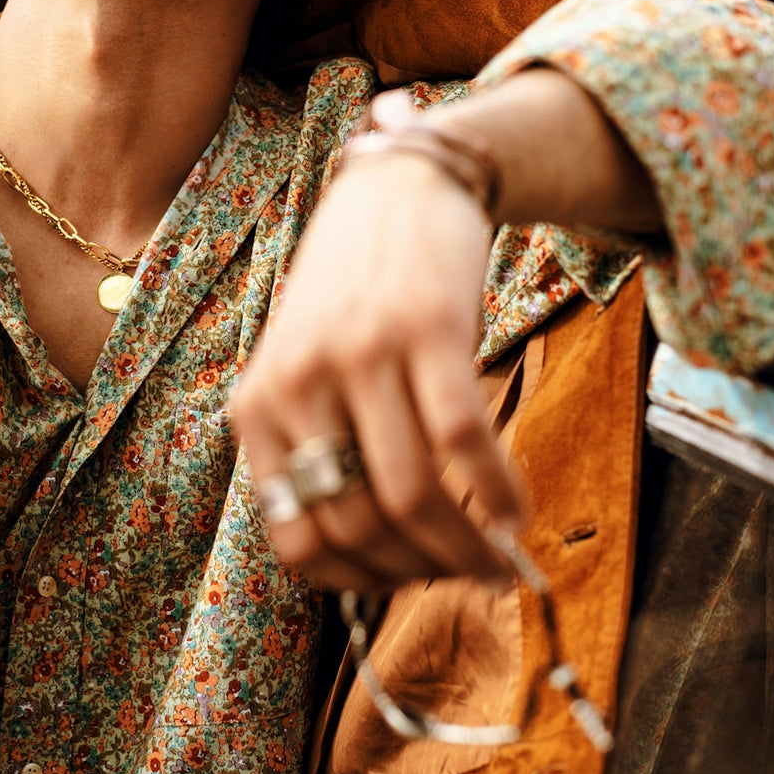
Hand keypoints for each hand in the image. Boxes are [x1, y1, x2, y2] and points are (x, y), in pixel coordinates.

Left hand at [232, 116, 522, 592]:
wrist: (398, 187)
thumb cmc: (355, 294)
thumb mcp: (305, 371)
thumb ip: (320, 449)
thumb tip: (378, 559)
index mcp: (256, 406)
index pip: (297, 540)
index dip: (359, 582)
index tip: (405, 586)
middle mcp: (298, 385)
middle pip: (361, 526)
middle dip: (422, 574)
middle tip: (468, 578)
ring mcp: (360, 355)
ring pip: (412, 497)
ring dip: (465, 550)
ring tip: (500, 562)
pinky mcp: (426, 330)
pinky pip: (464, 443)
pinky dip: (497, 495)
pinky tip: (517, 513)